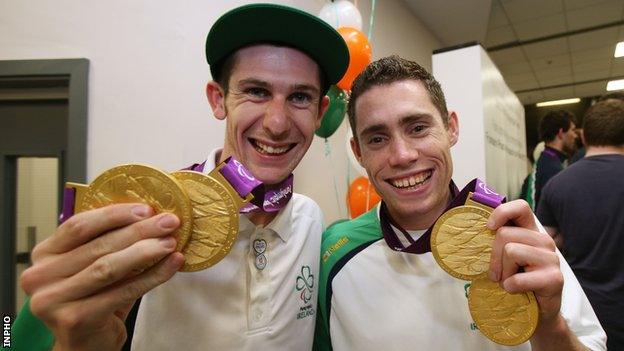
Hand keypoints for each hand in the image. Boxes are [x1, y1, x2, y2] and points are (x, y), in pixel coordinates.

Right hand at [20, 203, 184, 350]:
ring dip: (146, 252)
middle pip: (98, 245)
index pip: (79, 225)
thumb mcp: (93, 266)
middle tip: (168, 222)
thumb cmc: (92, 300)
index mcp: (44, 254)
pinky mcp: (74, 319)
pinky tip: (171, 265)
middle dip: (139, 231)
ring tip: (170, 242)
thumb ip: (108, 242)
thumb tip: (150, 216)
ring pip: (108, 267)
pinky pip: (122, 292)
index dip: (115, 215)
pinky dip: (151, 277)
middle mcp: (40, 276)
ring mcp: (53, 300)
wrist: (85, 345)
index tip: (147, 208)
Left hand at [486, 200, 562, 326]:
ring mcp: (552, 259)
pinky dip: (510, 287)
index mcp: (530, 232)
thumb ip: (496, 243)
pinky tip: (517, 291)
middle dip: (494, 256)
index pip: (521, 207)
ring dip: (503, 273)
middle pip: (505, 234)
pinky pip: (517, 278)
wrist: (537, 312)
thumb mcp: (504, 258)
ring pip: (511, 252)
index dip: (502, 212)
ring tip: (510, 281)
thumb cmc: (516, 281)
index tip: (489, 227)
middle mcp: (543, 241)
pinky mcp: (554, 278)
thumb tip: (471, 231)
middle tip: (497, 273)